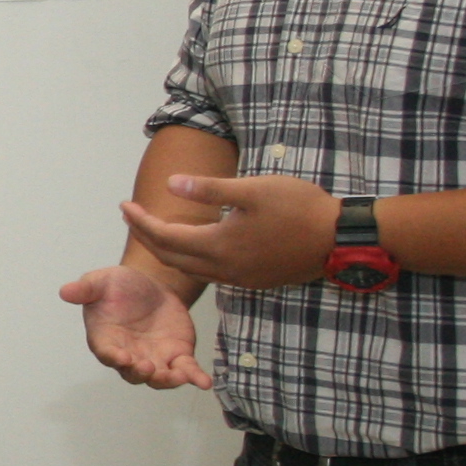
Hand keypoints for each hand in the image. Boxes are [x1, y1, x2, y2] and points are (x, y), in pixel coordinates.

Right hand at [57, 264, 210, 389]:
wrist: (151, 288)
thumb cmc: (120, 286)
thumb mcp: (103, 280)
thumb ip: (87, 287)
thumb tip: (66, 291)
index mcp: (106, 339)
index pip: (106, 353)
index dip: (114, 357)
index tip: (123, 357)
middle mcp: (128, 355)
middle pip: (132, 373)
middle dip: (140, 373)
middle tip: (147, 366)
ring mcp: (154, 358)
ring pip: (159, 378)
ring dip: (167, 380)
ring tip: (179, 376)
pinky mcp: (177, 356)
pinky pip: (185, 370)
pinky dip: (194, 377)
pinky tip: (204, 382)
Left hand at [120, 170, 338, 290]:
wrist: (341, 238)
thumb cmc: (299, 207)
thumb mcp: (252, 190)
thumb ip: (208, 190)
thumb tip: (170, 184)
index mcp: (219, 246)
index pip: (165, 238)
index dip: (140, 222)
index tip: (124, 205)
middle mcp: (225, 269)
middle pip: (172, 258)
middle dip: (146, 237)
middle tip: (131, 216)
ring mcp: (241, 278)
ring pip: (191, 269)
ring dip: (168, 250)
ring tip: (154, 229)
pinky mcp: (255, 280)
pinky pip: (211, 274)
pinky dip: (192, 260)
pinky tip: (193, 246)